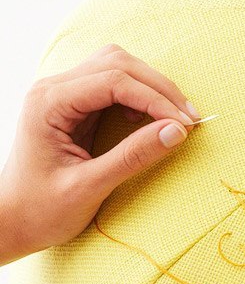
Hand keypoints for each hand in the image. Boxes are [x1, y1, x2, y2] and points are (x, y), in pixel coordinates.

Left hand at [0, 44, 200, 264]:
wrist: (14, 220)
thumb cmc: (42, 209)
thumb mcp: (89, 187)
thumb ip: (132, 157)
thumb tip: (177, 132)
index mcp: (49, 103)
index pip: (113, 81)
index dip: (155, 99)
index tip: (185, 125)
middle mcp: (54, 89)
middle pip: (117, 64)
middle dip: (159, 88)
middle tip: (189, 119)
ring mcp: (64, 95)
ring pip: (117, 68)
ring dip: (151, 88)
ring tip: (175, 117)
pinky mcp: (76, 107)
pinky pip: (114, 86)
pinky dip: (140, 97)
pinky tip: (151, 119)